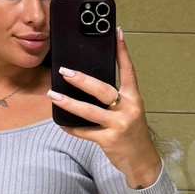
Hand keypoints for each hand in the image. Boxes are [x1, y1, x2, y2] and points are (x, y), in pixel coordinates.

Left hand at [48, 26, 160, 181]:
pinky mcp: (109, 141)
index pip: (128, 70)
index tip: (116, 32)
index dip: (122, 51)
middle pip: (103, 90)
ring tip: (53, 95)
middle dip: (82, 79)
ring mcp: (118, 125)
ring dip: (69, 103)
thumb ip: (115, 98)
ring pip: (90, 111)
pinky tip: (61, 122)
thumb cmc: (132, 133)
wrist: (142, 161)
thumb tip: (88, 82)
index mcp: (133, 98)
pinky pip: (85, 132)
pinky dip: (71, 127)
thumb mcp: (129, 111)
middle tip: (64, 71)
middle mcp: (128, 109)